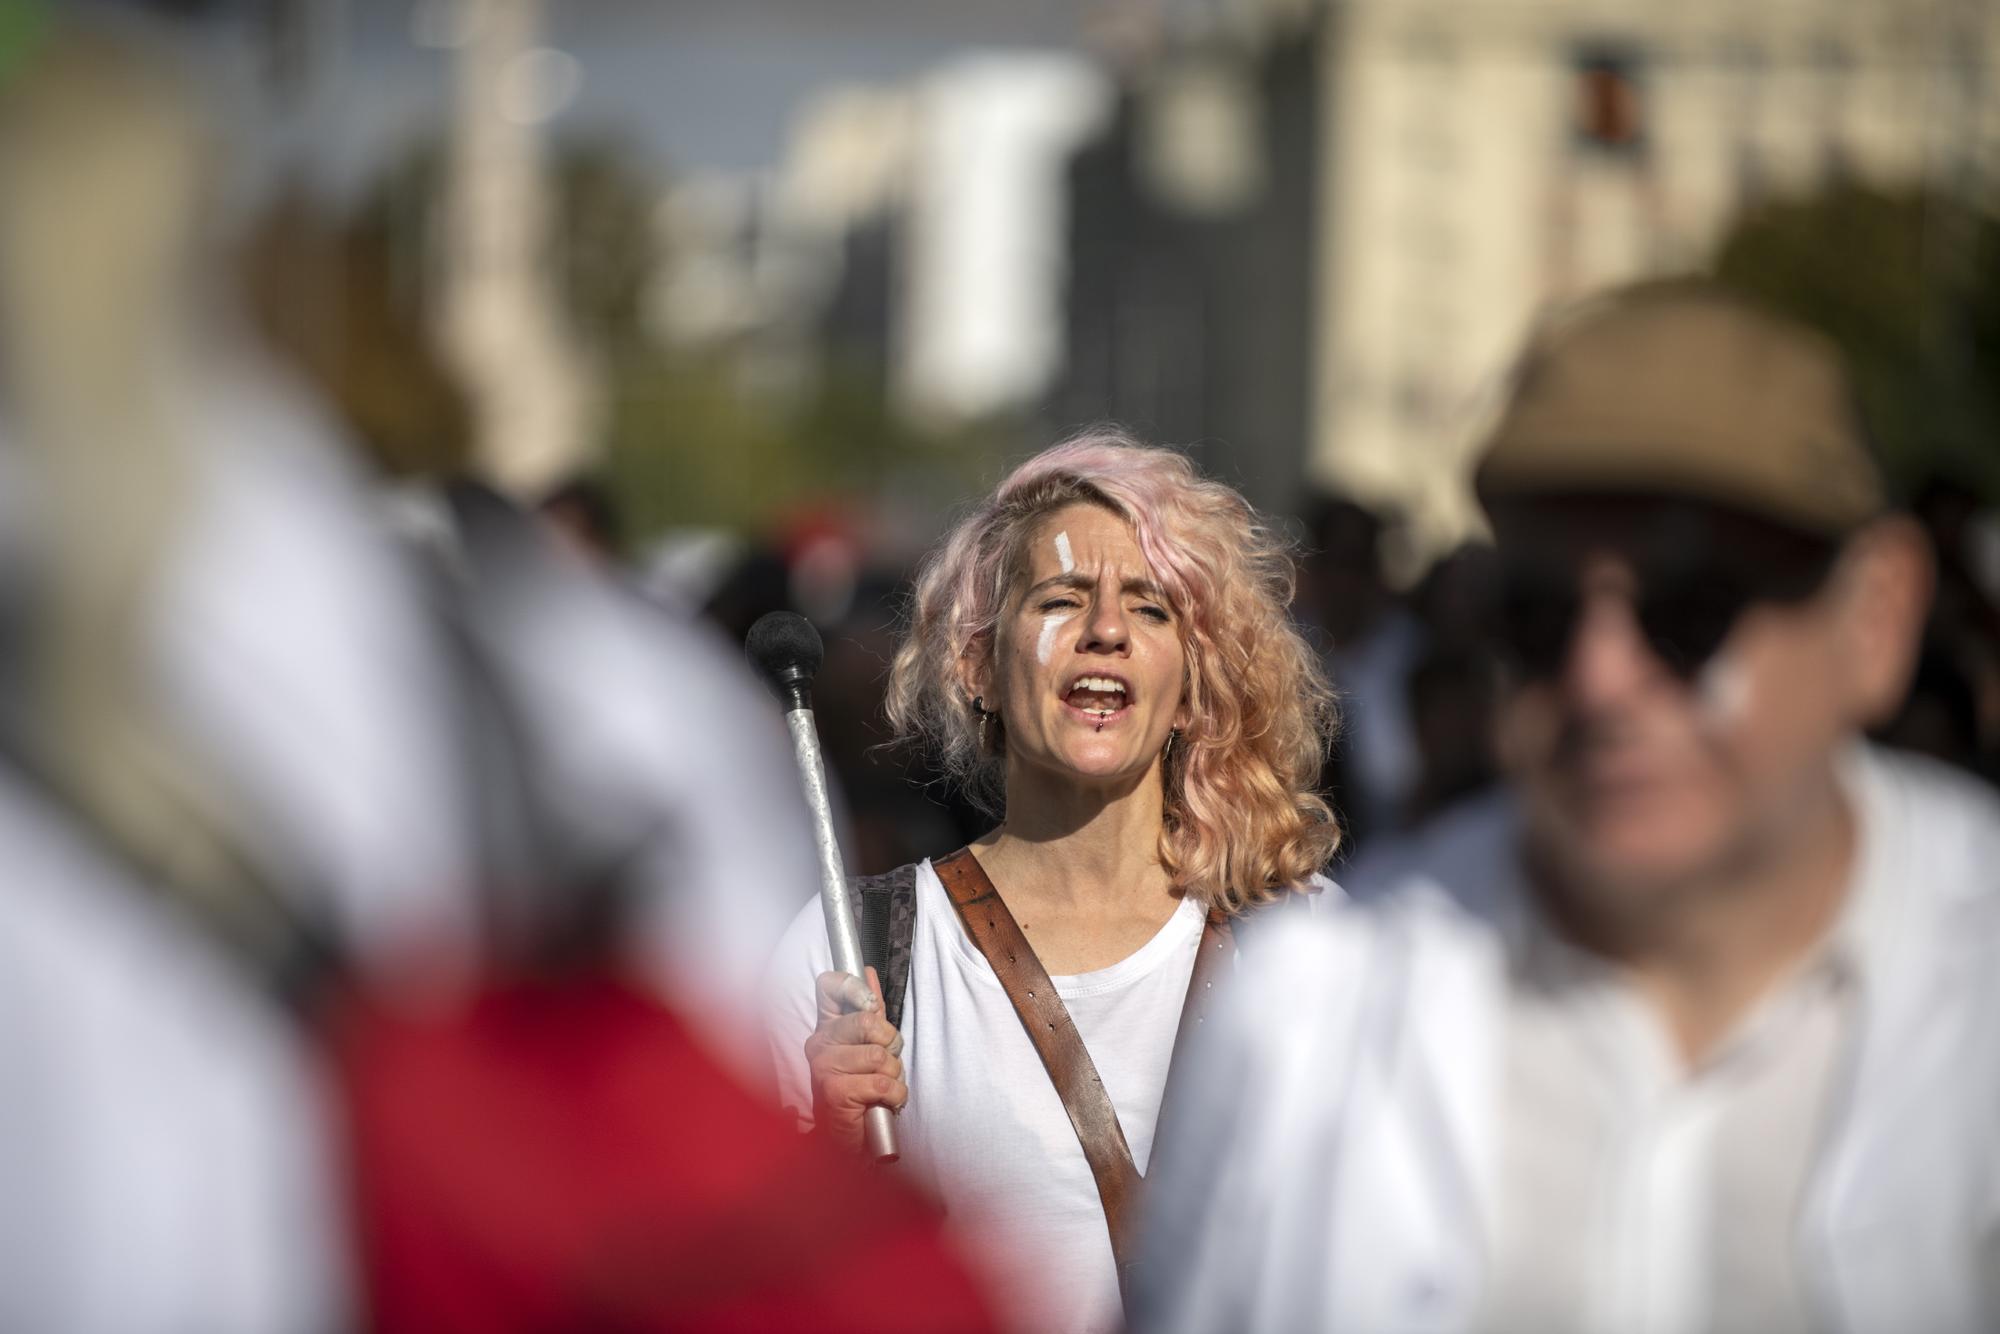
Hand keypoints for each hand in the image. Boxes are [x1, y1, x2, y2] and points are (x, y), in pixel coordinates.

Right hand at [804, 966, 906, 1151]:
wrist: (852, 1142)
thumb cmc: (863, 1092)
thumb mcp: (870, 1045)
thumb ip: (870, 1009)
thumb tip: (868, 972)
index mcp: (826, 1027)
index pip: (830, 985)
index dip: (855, 988)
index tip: (871, 1006)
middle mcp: (818, 1043)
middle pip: (867, 1020)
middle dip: (891, 1046)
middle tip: (884, 1066)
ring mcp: (822, 1066)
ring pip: (880, 1055)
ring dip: (894, 1075)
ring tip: (882, 1088)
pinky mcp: (834, 1090)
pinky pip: (882, 1082)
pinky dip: (894, 1095)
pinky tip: (883, 1103)